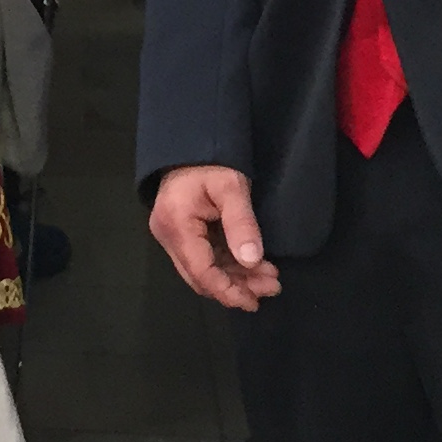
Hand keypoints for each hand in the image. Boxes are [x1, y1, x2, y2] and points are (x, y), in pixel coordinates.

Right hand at [149, 163, 278, 309]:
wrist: (191, 140)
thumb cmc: (211, 159)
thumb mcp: (232, 187)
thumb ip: (241, 224)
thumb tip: (252, 260)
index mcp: (177, 225)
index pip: (201, 271)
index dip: (228, 291)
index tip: (255, 300)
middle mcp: (169, 236)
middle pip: (201, 276)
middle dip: (237, 286)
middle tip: (272, 286)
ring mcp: (172, 235)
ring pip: (203, 270)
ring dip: (236, 278)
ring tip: (269, 278)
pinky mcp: (180, 232)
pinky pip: (204, 258)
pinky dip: (228, 265)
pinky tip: (253, 266)